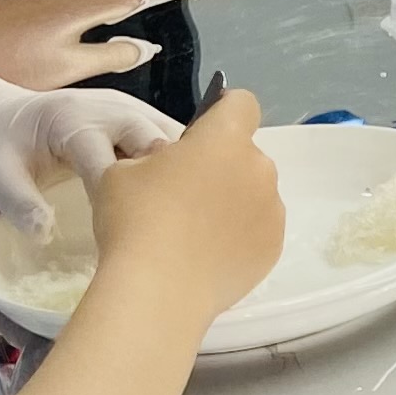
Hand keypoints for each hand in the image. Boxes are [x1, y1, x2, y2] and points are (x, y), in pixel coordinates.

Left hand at [0, 0, 157, 89]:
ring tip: (28, 43)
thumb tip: (140, 48)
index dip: (136, 9)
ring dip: (53, 14)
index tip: (133, 23)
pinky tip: (3, 30)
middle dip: (88, 18)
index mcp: (83, 0)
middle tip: (69, 50)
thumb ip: (110, 55)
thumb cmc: (1, 58)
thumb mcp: (66, 68)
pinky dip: (22, 8)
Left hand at [0, 71, 185, 233]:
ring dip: (183, 172)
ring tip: (181, 213)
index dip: (121, 198)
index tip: (122, 232)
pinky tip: (182, 195)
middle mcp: (111, 108)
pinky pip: (173, 138)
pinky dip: (183, 164)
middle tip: (162, 224)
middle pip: (157, 144)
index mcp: (75, 121)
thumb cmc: (2, 146)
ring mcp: (132, 109)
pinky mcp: (143, 116)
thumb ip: (19, 203)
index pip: (111, 163)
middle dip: (165, 182)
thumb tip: (46, 234)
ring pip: (174, 138)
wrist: (4, 114)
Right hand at [88, 89, 280, 319]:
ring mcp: (272, 212)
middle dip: (220, 165)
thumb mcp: (123, 172)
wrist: (158, 290)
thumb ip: (154, 157)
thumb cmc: (135, 219)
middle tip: (184, 193)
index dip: (224, 110)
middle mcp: (259, 170)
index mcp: (225, 140)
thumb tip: (171, 165)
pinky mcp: (273, 249)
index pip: (242, 104)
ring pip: (254, 194)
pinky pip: (258, 230)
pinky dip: (239, 236)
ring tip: (195, 232)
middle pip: (245, 155)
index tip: (203, 131)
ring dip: (232, 201)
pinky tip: (208, 256)